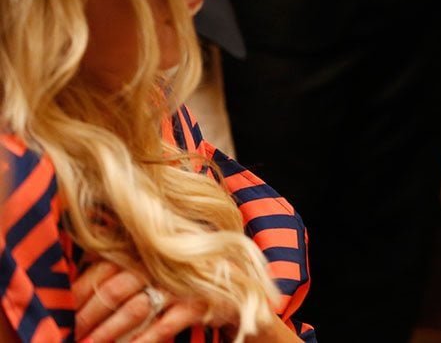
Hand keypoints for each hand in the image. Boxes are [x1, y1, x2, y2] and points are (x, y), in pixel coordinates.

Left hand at [72, 261, 203, 342]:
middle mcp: (162, 262)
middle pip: (114, 290)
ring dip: (108, 333)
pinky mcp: (198, 303)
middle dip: (88, 318)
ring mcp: (181, 283)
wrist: (235, 288)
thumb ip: (124, 265)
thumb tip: (82, 277)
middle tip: (70, 337)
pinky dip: (143, 340)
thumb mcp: (155, 266)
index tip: (61, 314)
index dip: (79, 294)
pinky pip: (164, 325)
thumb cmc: (185, 279)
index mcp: (146, 249)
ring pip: (135, 309)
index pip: (103, 269)